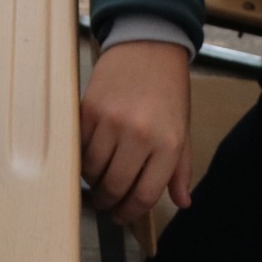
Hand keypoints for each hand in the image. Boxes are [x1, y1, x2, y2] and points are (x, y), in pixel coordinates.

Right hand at [81, 42, 192, 224]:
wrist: (148, 45)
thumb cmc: (168, 89)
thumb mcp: (182, 130)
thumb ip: (180, 169)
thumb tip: (182, 202)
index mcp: (167, 144)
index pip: (144, 195)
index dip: (129, 212)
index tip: (122, 215)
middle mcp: (139, 135)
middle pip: (115, 186)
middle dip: (108, 202)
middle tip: (106, 204)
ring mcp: (111, 122)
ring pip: (92, 170)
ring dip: (93, 181)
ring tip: (97, 180)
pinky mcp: (89, 109)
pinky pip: (80, 147)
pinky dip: (82, 158)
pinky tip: (89, 157)